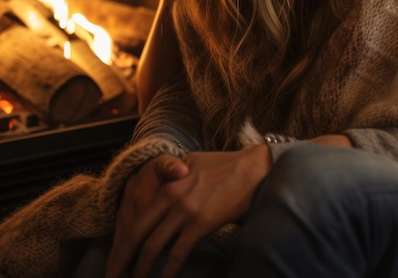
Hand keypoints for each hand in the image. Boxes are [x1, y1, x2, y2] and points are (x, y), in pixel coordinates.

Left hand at [105, 144, 271, 277]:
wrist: (253, 168)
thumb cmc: (227, 165)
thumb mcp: (193, 163)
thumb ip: (176, 176)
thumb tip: (168, 186)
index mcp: (168, 184)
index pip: (136, 217)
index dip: (122, 241)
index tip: (114, 259)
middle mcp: (171, 197)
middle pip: (137, 234)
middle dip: (121, 259)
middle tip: (112, 277)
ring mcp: (185, 210)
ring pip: (154, 246)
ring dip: (141, 270)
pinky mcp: (201, 222)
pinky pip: (178, 252)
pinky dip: (168, 270)